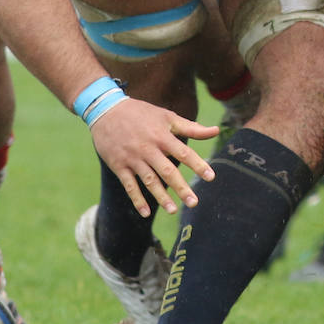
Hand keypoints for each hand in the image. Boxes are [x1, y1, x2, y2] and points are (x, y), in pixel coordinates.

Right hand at [89, 98, 219, 215]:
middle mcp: (148, 149)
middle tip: (194, 203)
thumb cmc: (141, 113)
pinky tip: (145, 213)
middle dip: (181, 188)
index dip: (198, 165)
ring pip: (149, 181)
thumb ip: (191, 127)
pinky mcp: (119, 165)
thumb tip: (216, 131)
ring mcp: (133, 158)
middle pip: (167, 171)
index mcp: (162, 136)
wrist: (107, 110)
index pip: (184, 153)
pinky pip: (129, 185)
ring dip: (161, 197)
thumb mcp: (167, 116)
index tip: (211, 177)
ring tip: (173, 211)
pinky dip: (136, 199)